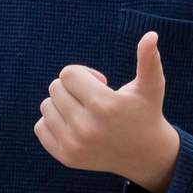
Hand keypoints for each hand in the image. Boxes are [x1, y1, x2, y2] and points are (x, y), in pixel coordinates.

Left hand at [36, 32, 180, 192]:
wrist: (145, 154)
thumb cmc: (146, 112)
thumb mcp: (151, 86)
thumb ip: (149, 60)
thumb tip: (151, 35)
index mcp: (104, 105)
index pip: (68, 74)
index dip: (84, 74)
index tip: (100, 84)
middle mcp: (86, 127)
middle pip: (55, 88)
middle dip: (73, 88)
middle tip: (93, 98)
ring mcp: (74, 145)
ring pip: (46, 106)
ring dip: (63, 104)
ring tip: (84, 111)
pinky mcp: (65, 157)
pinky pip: (40, 127)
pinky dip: (54, 122)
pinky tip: (75, 125)